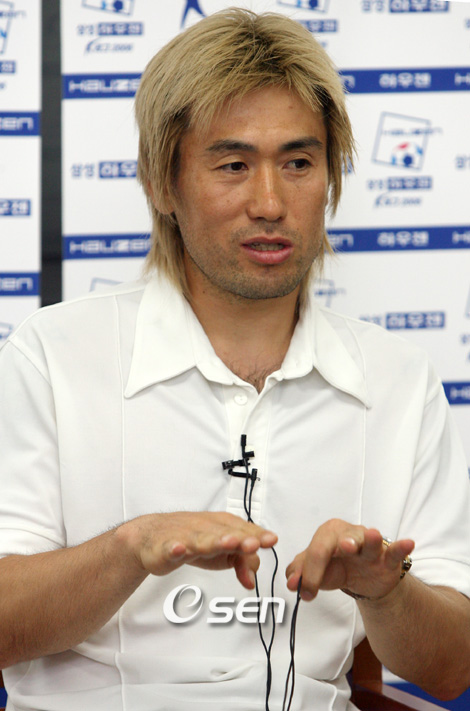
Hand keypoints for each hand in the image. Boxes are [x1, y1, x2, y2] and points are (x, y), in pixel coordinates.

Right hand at [119, 511, 277, 589]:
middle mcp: (206, 528)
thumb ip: (242, 561)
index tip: (271, 540)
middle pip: (225, 533)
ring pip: (202, 539)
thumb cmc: (193, 540)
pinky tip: (179, 549)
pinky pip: (170, 548)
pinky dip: (174, 548)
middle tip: (254, 544)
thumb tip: (252, 581)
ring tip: (228, 543)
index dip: (257, 536)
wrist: (153, 536)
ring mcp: (185, 536)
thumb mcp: (221, 552)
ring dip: (215, 541)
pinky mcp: (166, 548)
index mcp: (222, 526)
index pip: (243, 530)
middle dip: (240, 538)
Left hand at [285, 519, 413, 601]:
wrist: (364, 579)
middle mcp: (348, 535)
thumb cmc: (338, 567)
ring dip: (370, 539)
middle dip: (340, 545)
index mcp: (327, 535)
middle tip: (341, 549)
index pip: (316, 552)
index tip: (306, 594)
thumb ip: (300, 574)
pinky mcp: (387, 558)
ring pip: (369, 541)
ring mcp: (370, 546)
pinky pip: (394, 551)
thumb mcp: (317, 571)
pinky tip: (408, 542)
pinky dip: (401, 547)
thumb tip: (291, 583)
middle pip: (339, 540)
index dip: (310, 573)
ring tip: (371, 535)